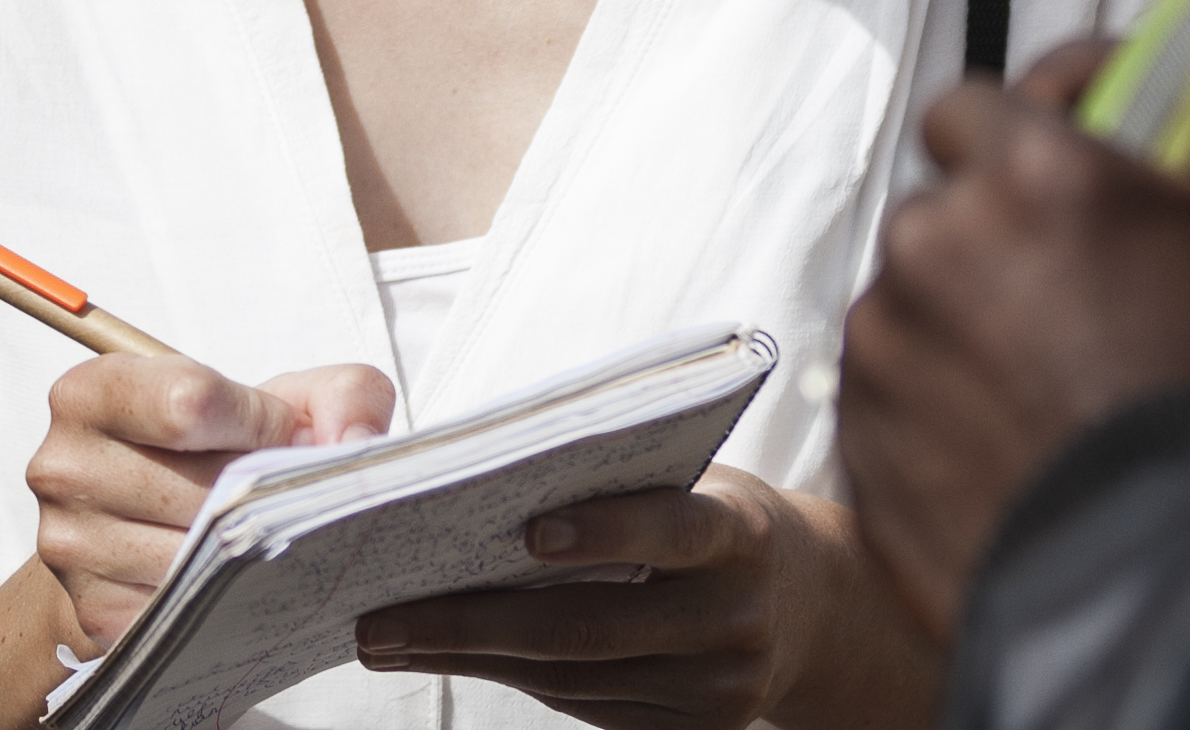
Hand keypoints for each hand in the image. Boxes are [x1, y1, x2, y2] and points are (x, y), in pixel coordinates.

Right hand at [27, 354, 396, 651]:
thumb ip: (342, 395)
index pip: (189, 403)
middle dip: (258, 497)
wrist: (150, 522)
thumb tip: (356, 447)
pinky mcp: (92, 612)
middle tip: (272, 495)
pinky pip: (182, 613)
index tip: (279, 434)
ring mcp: (69, 545)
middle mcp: (64, 465)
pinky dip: (220, 601)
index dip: (259, 423)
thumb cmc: (215, 453)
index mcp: (92, 391)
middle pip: (199, 490)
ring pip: (194, 557)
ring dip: (245, 552)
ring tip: (252, 532)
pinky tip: (228, 579)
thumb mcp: (283, 398)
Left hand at [356, 469, 931, 729]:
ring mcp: (719, 689)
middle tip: (381, 618)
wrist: (808, 607)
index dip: (606, 529)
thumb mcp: (697, 482)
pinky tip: (455, 654)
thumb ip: (622, 486)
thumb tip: (488, 495)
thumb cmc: (719, 518)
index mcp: (742, 534)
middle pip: (593, 628)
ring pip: (573, 677)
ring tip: (391, 638)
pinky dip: (514, 677)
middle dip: (473, 623)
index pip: (674, 529)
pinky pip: (586, 706)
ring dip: (472, 657)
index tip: (525, 531)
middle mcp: (735, 619)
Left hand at [840, 34, 1189, 636]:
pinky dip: (924, 411)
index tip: (1027, 173)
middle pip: (936, 213)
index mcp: (1033, 172)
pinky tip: (996, 449)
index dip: (1002, 146)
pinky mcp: (857, 428)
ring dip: (950, 333)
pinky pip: (882, 393)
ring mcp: (885, 336)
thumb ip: (1150, 176)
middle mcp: (939, 237)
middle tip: (1053, 309)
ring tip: (1033, 399)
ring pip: (903, 307)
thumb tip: (1141, 128)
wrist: (1168, 579)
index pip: (972, 108)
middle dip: (984, 249)